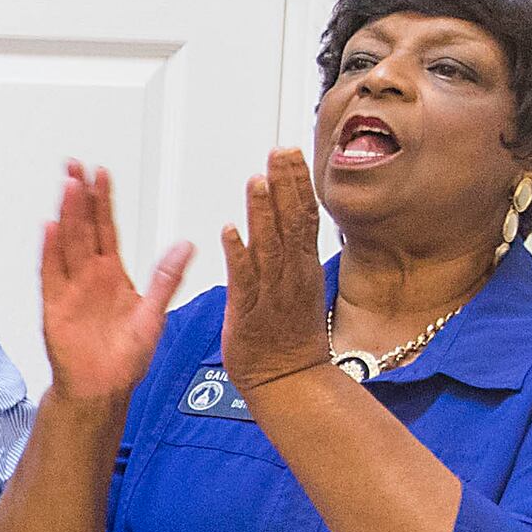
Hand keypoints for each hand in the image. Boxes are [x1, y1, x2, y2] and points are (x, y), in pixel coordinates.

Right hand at [34, 162, 191, 405]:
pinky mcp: (55, 307)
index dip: (104, 200)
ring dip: (67, 214)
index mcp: (113, 275)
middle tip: (76, 167)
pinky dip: (50, 251)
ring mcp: (70, 289)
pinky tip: (50, 228)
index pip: (107, 228)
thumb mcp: (154, 314)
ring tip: (67, 186)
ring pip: (67, 243)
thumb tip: (186, 245)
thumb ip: (167, 278)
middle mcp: (89, 277)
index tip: (100, 174)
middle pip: (83, 227)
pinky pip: (51, 273)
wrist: (102, 389)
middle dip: (79, 196)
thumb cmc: (124, 358)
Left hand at [222, 146, 333, 391]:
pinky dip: (238, 254)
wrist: (289, 378)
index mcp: (302, 265)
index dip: (296, 182)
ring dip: (262, 212)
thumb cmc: (289, 335)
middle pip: (291, 222)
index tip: (290, 152)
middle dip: (285, 185)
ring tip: (255, 180)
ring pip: (269, 245)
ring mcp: (272, 292)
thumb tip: (290, 219)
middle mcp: (291, 274)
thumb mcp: (299, 284)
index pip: (303, 214)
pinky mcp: (250, 311)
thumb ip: (293, 250)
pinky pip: (244, 279)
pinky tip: (229, 231)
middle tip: (278, 152)